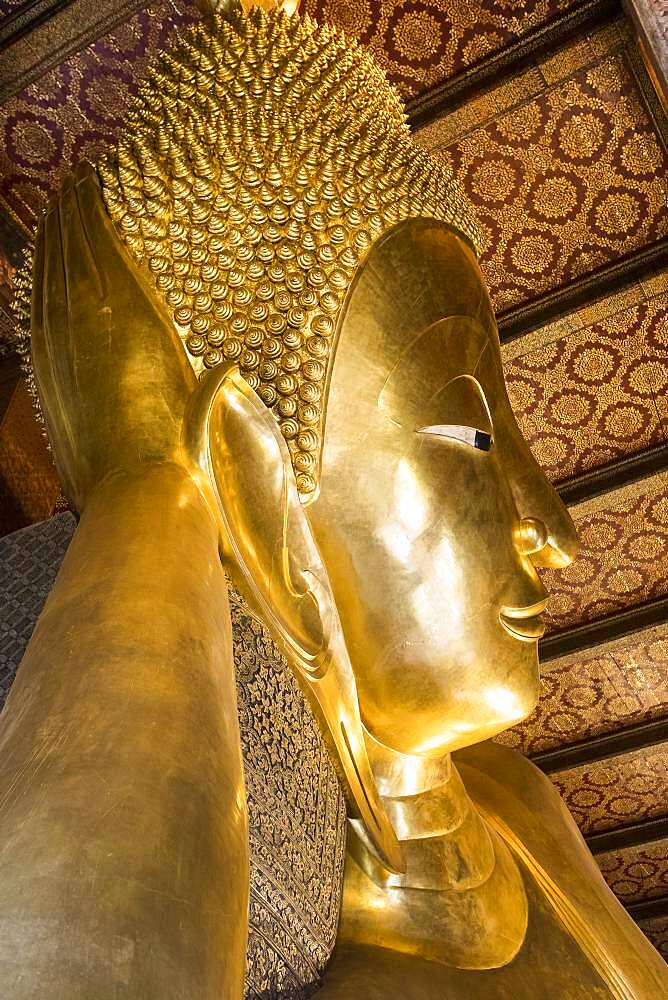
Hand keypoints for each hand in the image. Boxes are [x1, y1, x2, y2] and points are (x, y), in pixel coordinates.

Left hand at [31, 160, 196, 509]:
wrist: (140, 491)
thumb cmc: (182, 449)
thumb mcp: (204, 405)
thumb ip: (211, 380)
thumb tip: (230, 364)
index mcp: (137, 321)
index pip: (108, 251)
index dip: (97, 215)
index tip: (94, 183)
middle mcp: (96, 326)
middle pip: (76, 255)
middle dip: (72, 217)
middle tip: (72, 183)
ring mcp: (65, 349)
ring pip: (50, 278)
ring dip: (51, 242)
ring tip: (52, 211)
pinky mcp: (48, 374)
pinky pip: (37, 315)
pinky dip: (36, 284)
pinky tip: (35, 268)